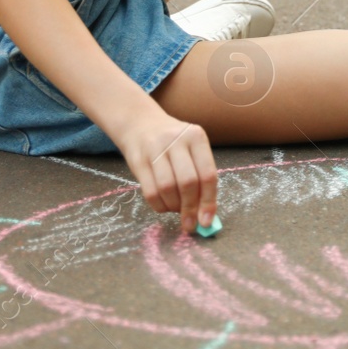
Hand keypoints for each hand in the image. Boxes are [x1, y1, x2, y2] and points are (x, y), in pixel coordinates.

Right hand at [116, 112, 217, 235]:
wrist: (141, 124)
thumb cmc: (174, 144)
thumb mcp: (192, 150)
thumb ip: (201, 178)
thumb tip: (207, 216)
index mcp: (197, 137)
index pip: (208, 174)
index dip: (209, 201)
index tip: (207, 222)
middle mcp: (177, 140)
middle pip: (188, 182)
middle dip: (190, 208)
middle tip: (190, 224)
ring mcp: (156, 148)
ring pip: (168, 188)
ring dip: (174, 207)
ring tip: (176, 210)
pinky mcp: (138, 160)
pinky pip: (150, 191)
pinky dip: (159, 206)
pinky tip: (164, 206)